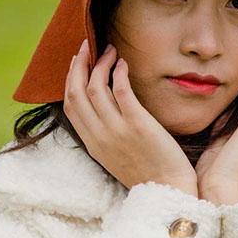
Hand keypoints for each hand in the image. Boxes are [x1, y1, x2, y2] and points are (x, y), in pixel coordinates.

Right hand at [63, 40, 197, 195]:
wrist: (168, 191)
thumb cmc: (148, 172)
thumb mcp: (116, 155)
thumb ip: (106, 133)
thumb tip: (105, 105)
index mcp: (92, 144)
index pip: (70, 105)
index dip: (70, 79)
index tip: (76, 62)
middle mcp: (99, 136)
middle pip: (76, 92)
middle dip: (79, 64)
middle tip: (86, 46)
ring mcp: (117, 130)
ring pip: (96, 88)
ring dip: (100, 63)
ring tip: (110, 50)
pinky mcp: (138, 124)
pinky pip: (122, 91)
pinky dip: (119, 73)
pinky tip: (123, 63)